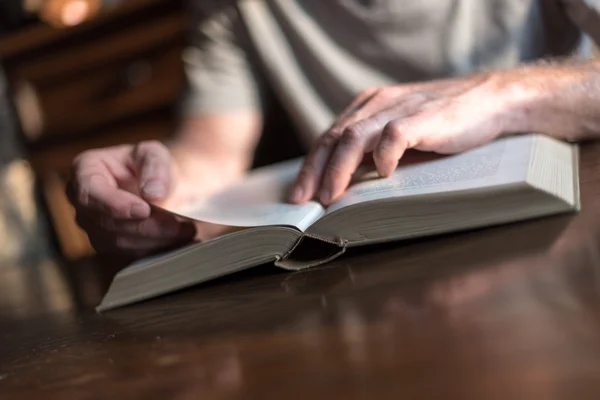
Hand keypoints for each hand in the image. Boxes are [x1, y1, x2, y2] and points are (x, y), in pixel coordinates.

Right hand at [66, 141, 195, 257]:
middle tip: (180, 226)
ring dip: (155, 240)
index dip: (115, 205)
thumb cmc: (151, 164)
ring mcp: (92, 225)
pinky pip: (129, 252)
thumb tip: (153, 195)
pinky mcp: (107, 243)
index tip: (143, 211)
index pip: (90, 192)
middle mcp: (82, 201)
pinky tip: (178, 241)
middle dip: (146, 226)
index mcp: (85, 170)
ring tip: (186, 232)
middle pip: (107, 222)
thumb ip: (155, 168)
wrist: (157, 183)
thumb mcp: (155, 154)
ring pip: (119, 241)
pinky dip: (155, 248)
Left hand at [288, 73, 516, 204]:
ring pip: (354, 137)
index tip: (298, 193)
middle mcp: (377, 104)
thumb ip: (374, 149)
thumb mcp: (400, 133)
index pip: (329, 137)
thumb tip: (345, 183)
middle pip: (334, 137)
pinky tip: (382, 174)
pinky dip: (383, 156)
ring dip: (338, 169)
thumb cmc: (443, 124)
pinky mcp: (423, 116)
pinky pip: (393, 135)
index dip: (311, 165)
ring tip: (330, 196)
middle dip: (314, 171)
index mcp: (368, 107)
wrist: (489, 101)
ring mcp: (399, 108)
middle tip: (301, 200)